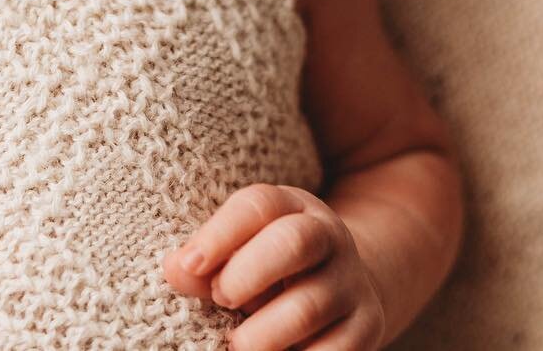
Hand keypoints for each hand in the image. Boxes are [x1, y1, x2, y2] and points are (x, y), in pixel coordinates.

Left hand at [162, 184, 385, 349]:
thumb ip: (204, 262)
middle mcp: (329, 237)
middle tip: (221, 299)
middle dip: (245, 275)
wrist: (340, 288)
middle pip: (291, 243)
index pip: (258, 205)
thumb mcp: (240, 251)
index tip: (188, 266)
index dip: (219, 235)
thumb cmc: (268, 267)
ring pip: (307, 307)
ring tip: (238, 343)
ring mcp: (351, 282)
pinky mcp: (367, 326)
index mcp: (292, 206)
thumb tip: (175, 270)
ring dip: (262, 333)